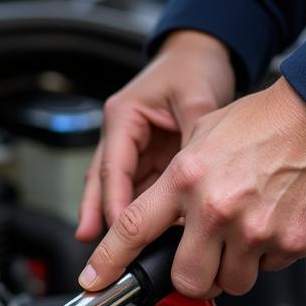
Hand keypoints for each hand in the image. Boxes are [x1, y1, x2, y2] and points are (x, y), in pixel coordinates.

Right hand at [76, 30, 235, 243]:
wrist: (204, 53)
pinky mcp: (150, 157)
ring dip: (118, 220)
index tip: (121, 232)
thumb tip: (199, 179)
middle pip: (105, 184)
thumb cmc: (195, 67)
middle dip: (100, 218)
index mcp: (123, 115)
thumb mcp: (197, 99)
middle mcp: (122, 134)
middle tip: (100, 252)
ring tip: (112, 251)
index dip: (114, 203)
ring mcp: (134, 147)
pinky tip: (142, 236)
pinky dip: (143, 212)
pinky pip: (142, 189)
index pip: (112, 167)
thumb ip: (195, 139)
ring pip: (120, 191)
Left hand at [78, 79, 305, 297]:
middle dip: (191, 278)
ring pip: (231, 284)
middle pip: (186, 280)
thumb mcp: (204, 135)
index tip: (93, 281)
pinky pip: (268, 270)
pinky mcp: (292, 243)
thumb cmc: (269, 121)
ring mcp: (255, 230)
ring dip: (233, 268)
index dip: (108, 262)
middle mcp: (216, 208)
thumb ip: (178, 181)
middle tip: (202, 259)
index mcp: (186, 178)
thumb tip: (162, 218)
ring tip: (246, 229)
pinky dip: (268, 255)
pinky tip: (275, 220)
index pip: (132, 230)